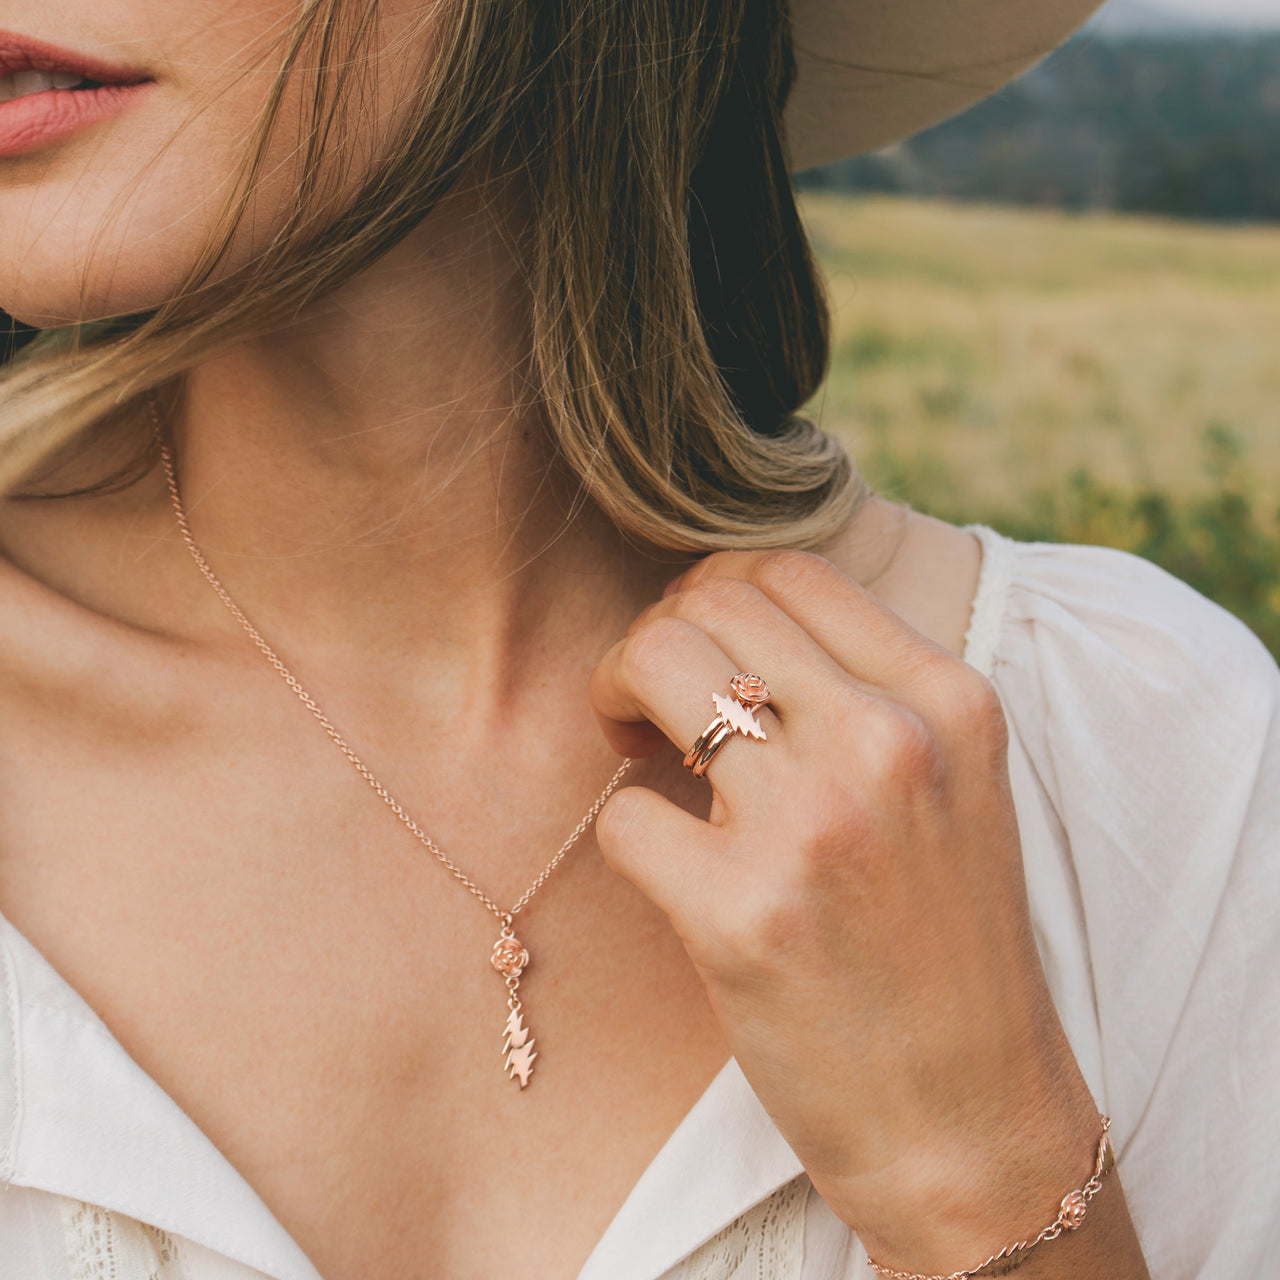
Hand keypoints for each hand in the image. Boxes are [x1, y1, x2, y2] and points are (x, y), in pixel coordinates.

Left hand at [590, 550, 1103, 1273]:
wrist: (971, 1119)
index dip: (711, 593)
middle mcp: (889, 743)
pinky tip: (667, 869)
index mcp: (948, 702)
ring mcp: (816, 825)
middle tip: (645, 703)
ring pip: (655, 665)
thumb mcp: (954, 788)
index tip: (694, 650)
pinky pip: (625, 816)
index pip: (787, 568)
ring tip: (637, 753)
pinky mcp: (743, 915)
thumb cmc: (946, 947)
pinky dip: (629, 836)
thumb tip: (723, 625)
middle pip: (708, 601)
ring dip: (616, 697)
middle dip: (650, 638)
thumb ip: (865, 694)